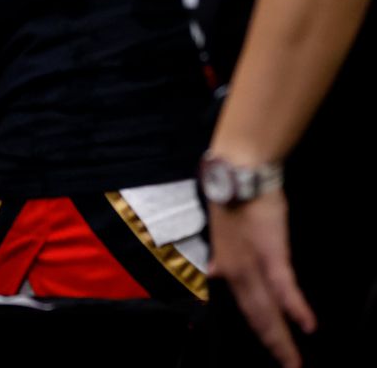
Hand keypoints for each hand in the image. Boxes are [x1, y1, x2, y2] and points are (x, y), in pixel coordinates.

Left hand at [208, 192, 315, 367]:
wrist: (237, 175)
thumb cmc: (234, 202)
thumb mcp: (221, 234)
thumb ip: (222, 259)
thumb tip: (216, 274)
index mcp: (225, 269)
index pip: (244, 310)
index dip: (259, 334)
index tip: (274, 353)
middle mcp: (234, 272)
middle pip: (256, 318)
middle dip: (273, 346)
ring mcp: (252, 264)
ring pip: (267, 310)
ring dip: (282, 339)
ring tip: (295, 362)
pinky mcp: (270, 252)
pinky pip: (283, 286)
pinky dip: (295, 308)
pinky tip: (307, 326)